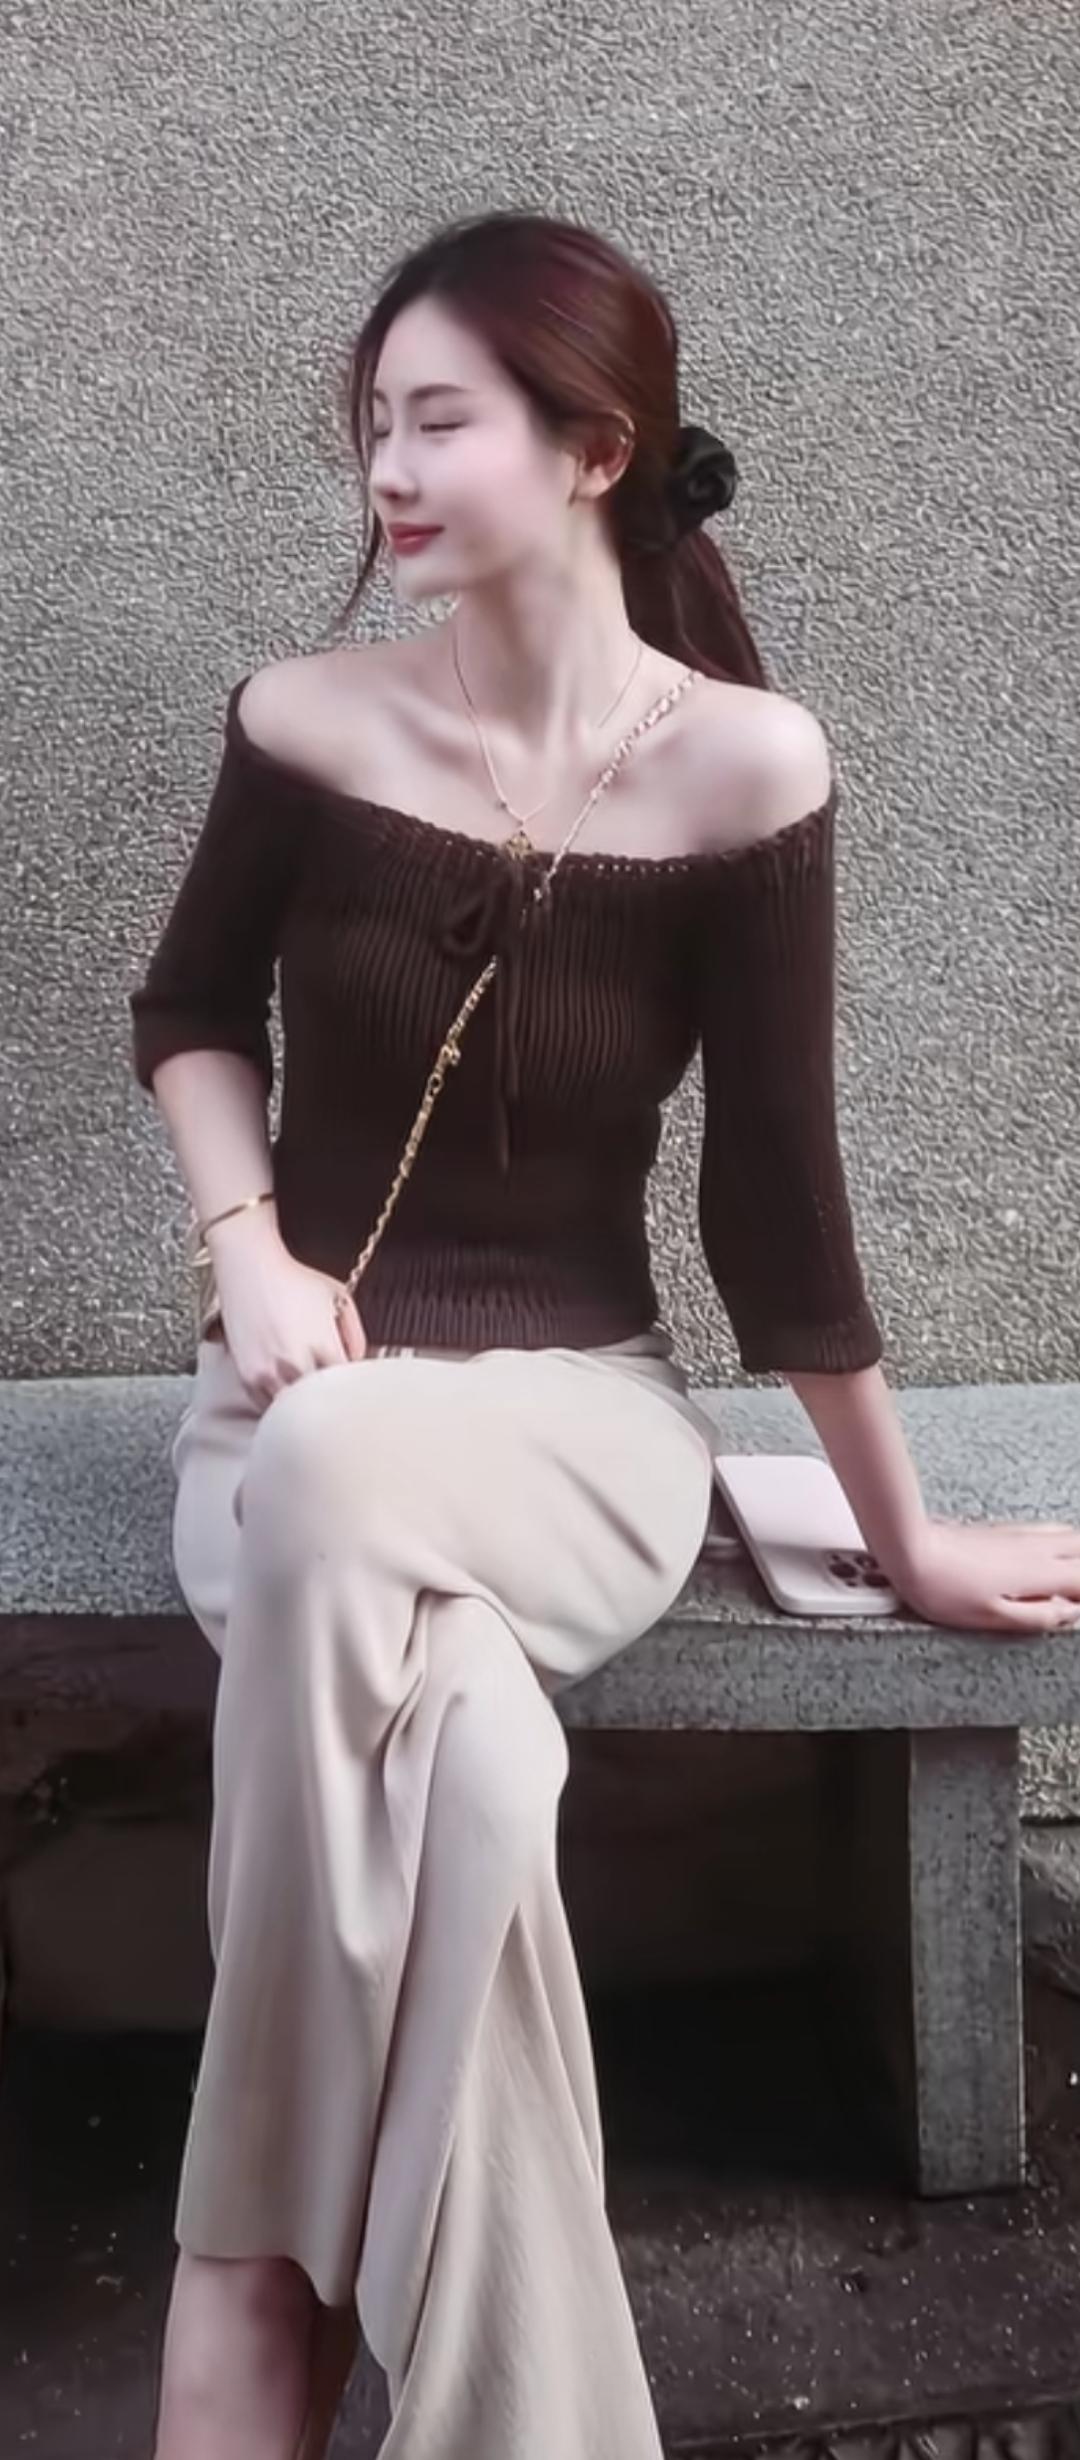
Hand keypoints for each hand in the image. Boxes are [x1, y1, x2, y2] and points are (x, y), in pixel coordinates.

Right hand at [206, 1209, 366, 1407]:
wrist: (250, 1267)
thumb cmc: (294, 1280)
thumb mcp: (339, 1297)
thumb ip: (356, 1335)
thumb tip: (357, 1365)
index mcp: (322, 1344)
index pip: (347, 1388)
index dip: (352, 1389)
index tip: (352, 1386)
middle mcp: (294, 1362)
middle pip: (321, 1405)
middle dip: (331, 1402)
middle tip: (335, 1395)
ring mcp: (268, 1372)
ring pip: (292, 1412)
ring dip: (303, 1407)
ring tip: (310, 1395)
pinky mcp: (247, 1377)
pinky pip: (267, 1407)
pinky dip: (279, 1405)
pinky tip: (287, 1391)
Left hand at [893, 1515, 1079, 1634]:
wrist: (910, 1550)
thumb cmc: (943, 1587)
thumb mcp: (994, 1617)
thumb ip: (1039, 1616)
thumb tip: (1068, 1614)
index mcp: (1038, 1572)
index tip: (1077, 1606)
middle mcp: (1034, 1547)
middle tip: (1075, 1593)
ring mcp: (1018, 1534)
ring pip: (1067, 1535)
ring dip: (1076, 1555)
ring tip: (1069, 1579)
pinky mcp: (1001, 1529)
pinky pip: (1046, 1530)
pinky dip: (1058, 1543)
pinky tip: (1047, 1556)